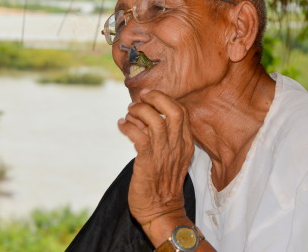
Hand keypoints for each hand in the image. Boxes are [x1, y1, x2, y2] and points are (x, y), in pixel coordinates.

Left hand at [118, 89, 194, 225]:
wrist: (161, 211)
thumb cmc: (163, 184)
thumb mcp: (169, 157)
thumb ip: (158, 136)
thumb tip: (140, 118)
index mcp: (186, 144)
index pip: (182, 112)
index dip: (165, 99)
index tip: (150, 96)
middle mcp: (177, 145)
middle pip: (174, 111)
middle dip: (156, 98)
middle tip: (141, 97)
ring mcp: (164, 153)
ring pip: (154, 120)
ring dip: (138, 112)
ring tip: (128, 113)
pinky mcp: (148, 161)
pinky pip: (138, 135)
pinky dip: (127, 127)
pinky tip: (121, 126)